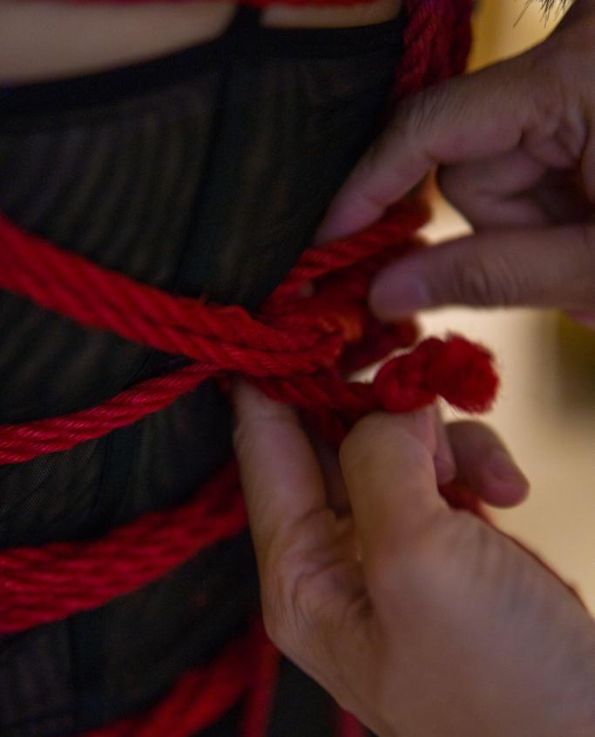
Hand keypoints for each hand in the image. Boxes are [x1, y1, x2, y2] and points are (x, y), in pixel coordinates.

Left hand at [233, 383, 594, 736]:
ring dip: (437, 435)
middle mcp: (334, 557)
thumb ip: (381, 463)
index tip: (296, 314)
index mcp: (300, 571)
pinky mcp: (444, 541)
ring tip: (484, 472)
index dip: (273, 376)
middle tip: (410, 360)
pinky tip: (508, 486)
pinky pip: (440, 468)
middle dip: (371, 396)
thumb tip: (387, 403)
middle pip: (330, 436)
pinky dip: (472, 460)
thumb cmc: (497, 683)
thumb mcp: (418, 563)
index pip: (263, 445)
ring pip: (393, 444)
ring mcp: (391, 546)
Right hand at [317, 0, 594, 325]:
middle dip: (503, 220)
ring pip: (496, 158)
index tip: (327, 237)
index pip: (433, 127)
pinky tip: (593, 210)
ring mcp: (585, 66)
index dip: (370, 186)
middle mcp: (579, 50)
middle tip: (570, 254)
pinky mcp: (588, 87)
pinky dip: (548, 196)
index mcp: (584, 79)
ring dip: (530, 215)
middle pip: (469, 155)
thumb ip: (484, 276)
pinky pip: (528, 148)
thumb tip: (384, 291)